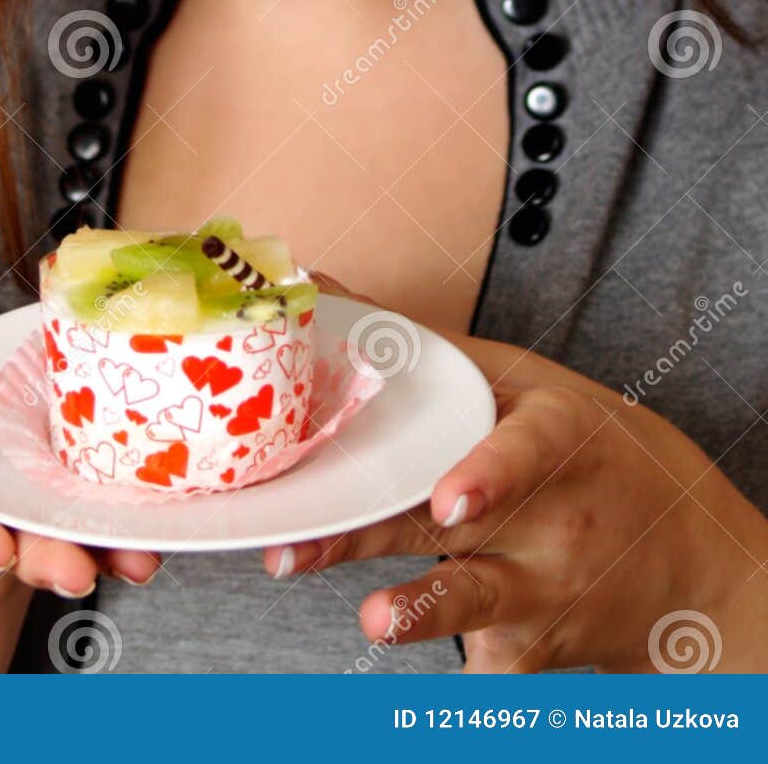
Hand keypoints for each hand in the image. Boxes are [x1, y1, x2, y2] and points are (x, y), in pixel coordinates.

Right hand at [0, 347, 161, 595]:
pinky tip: (155, 537)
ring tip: (134, 563)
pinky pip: (91, 516)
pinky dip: (123, 530)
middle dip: (43, 557)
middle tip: (74, 574)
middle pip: (5, 539)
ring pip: (57, 535)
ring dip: (97, 552)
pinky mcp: (55, 495)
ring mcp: (14, 508)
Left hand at [262, 322, 767, 672]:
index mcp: (555, 441)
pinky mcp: (527, 652)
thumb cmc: (581, 447)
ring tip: (374, 622)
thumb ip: (432, 349)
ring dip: (418, 615)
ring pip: (470, 605)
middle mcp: (551, 521)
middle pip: (450, 529)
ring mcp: (543, 593)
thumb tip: (321, 290)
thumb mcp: (530, 385)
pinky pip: (479, 667)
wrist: (683, 552)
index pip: (523, 456)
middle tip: (296, 551)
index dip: (489, 478)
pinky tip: (406, 689)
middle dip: (370, 537)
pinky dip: (447, 671)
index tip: (451, 501)